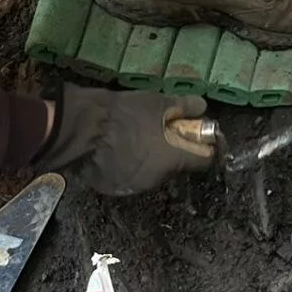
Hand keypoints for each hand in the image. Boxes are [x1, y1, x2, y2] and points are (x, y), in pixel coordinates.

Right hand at [32, 84, 211, 193]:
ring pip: (151, 173)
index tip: (198, 138)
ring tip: (133, 140)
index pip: (206, 161)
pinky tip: (116, 152)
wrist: (85, 127)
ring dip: (148, 160)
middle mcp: (159, 178)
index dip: (205, 148)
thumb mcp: (159, 102)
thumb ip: (184, 106)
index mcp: (175, 159)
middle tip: (157, 132)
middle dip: (170, 152)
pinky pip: (129, 177)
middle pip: (175, 166)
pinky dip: (127, 167)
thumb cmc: (126, 113)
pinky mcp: (114, 189)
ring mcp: (136, 186)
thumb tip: (201, 107)